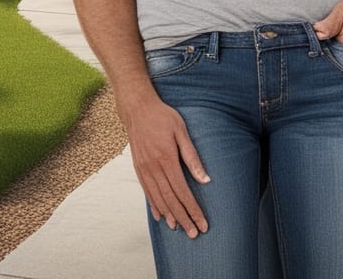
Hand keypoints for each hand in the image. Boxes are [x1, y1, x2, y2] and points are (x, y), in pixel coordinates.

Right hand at [122, 94, 209, 237]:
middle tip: (193, 233)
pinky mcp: (138, 167)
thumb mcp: (181, 131)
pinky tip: (160, 215)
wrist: (137, 108)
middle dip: (183, 218)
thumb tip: (205, 179)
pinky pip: (146, 191)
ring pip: (158, 198)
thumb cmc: (162, 116)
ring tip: (179, 228)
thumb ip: (192, 156)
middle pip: (170, 200)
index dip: (193, 209)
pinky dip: (154, 205)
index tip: (202, 223)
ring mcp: (144, 168)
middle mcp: (153, 167)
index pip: (182, 191)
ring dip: (169, 215)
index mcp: (167, 158)